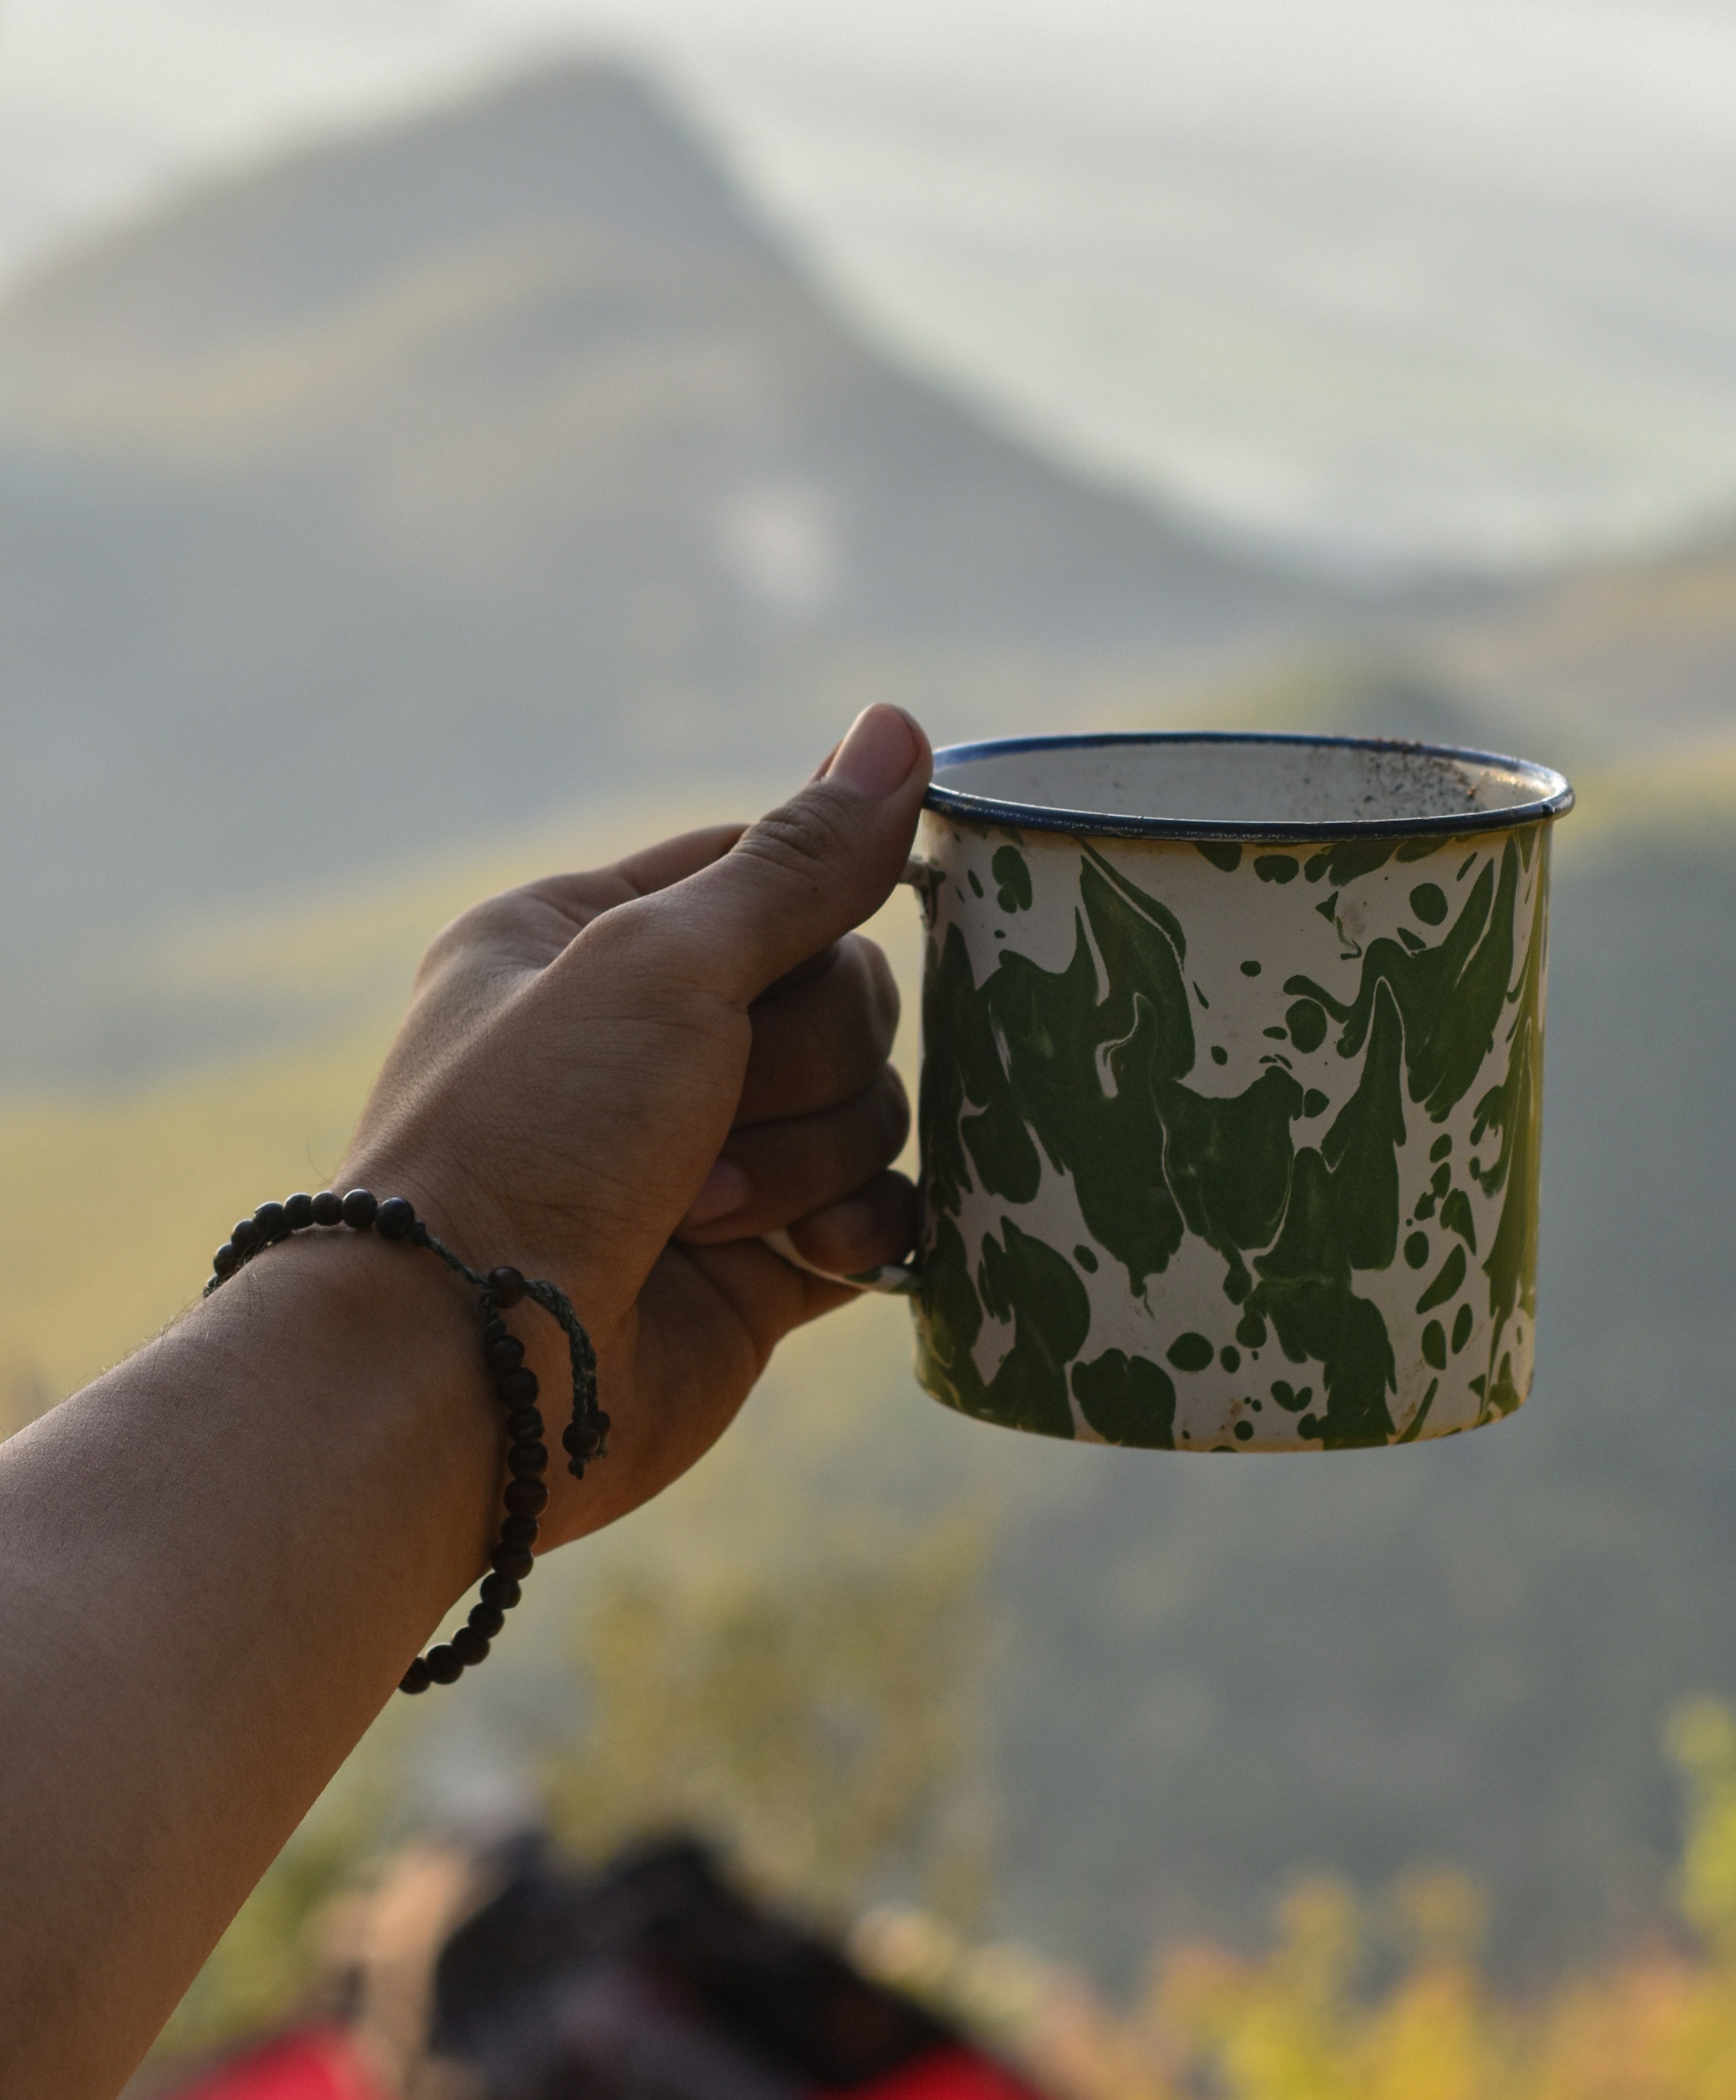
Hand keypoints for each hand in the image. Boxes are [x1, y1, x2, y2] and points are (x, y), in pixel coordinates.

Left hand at [340, 699, 930, 1542]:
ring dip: (807, 1153)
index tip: (792, 952)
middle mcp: (645, 1041)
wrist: (472, 1375)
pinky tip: (815, 1250)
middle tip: (707, 1115)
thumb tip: (898, 724)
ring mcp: (708, 1155)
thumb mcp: (660, 963)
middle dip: (798, 1057)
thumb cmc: (532, 1140)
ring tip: (707, 1210)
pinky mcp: (760, 1261)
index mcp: (583, 941)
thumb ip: (797, 862)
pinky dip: (861, 1226)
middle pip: (840, 990)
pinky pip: (879, 1208)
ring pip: (868, 1100)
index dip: (810, 908)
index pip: (767, 871)